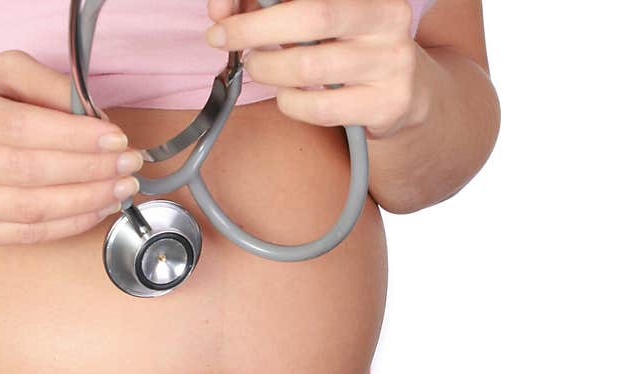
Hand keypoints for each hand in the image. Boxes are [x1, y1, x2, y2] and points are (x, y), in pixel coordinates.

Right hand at [0, 50, 142, 247]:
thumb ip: (48, 86)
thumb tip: (97, 120)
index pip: (20, 128)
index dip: (75, 137)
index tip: (117, 139)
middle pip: (28, 172)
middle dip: (91, 171)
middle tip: (129, 167)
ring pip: (30, 210)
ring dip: (87, 202)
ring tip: (120, 189)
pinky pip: (25, 235)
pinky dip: (69, 224)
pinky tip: (96, 209)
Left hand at [206, 0, 426, 138]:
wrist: (406, 95)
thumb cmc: (349, 49)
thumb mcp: (321, 20)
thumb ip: (274, 10)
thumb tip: (220, 11)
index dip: (261, 0)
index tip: (222, 8)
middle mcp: (389, 18)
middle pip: (311, 17)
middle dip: (253, 28)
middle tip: (221, 37)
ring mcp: (392, 62)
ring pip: (310, 67)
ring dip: (268, 69)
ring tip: (257, 68)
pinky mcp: (388, 104)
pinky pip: (321, 108)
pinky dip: (290, 103)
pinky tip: (287, 96)